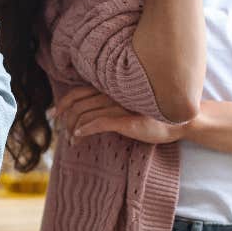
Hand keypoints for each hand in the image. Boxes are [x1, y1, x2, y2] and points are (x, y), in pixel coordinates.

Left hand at [53, 86, 188, 145]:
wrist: (178, 122)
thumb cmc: (151, 115)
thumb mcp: (126, 106)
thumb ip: (108, 106)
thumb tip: (86, 115)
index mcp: (111, 89)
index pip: (77, 92)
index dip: (62, 103)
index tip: (53, 114)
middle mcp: (113, 94)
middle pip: (77, 104)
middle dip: (64, 118)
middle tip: (61, 131)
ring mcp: (120, 106)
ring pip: (85, 114)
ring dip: (73, 129)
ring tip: (72, 141)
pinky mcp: (127, 120)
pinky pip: (99, 122)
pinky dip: (85, 130)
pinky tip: (79, 137)